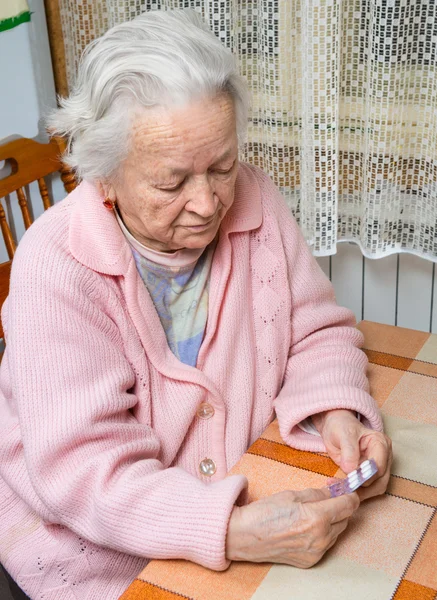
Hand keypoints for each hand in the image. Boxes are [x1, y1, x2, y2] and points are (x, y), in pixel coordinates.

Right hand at [226, 487, 358, 567]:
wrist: (245, 536)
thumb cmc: (265, 512)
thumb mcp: (292, 494)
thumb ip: (318, 493)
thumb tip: (334, 491)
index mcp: (317, 518)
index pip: (349, 505)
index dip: (350, 494)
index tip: (347, 490)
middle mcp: (321, 538)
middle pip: (345, 519)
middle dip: (339, 507)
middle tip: (327, 497)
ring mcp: (317, 552)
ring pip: (337, 532)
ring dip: (332, 521)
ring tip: (313, 512)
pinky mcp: (311, 561)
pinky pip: (325, 544)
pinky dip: (322, 534)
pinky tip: (306, 527)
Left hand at [312, 409, 392, 499]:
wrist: (336, 429)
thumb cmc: (341, 427)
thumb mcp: (343, 434)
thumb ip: (349, 451)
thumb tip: (351, 470)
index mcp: (381, 442)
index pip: (379, 465)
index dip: (365, 474)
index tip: (349, 477)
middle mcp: (385, 456)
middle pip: (380, 480)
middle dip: (362, 486)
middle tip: (342, 486)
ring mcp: (380, 467)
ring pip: (376, 488)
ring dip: (359, 492)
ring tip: (340, 488)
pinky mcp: (373, 476)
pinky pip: (368, 490)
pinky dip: (356, 492)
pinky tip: (342, 487)